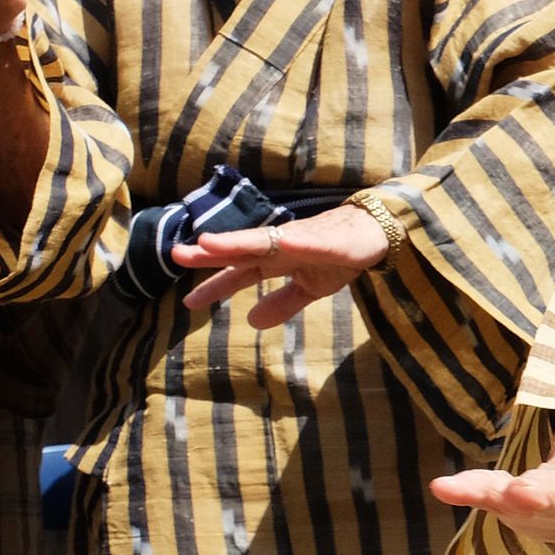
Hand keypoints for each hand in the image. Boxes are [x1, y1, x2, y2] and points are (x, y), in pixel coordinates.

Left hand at [174, 203, 392, 327]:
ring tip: (208, 242)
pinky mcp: (326, 238)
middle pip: (241, 251)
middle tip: (177, 255)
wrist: (378, 233)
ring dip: (237, 241)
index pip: (240, 272)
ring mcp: (301, 238)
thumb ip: (282, 303)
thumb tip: (251, 321)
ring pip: (263, 240)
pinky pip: (306, 240)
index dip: (215, 285)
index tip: (189, 302)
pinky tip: (275, 241)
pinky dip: (289, 241)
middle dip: (211, 254)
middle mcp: (282, 245)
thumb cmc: (341, 256)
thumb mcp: (310, 289)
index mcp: (277, 259)